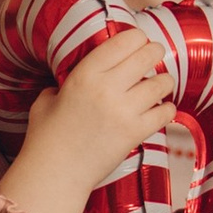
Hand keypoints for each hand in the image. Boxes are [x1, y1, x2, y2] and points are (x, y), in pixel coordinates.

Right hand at [41, 26, 178, 190]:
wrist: (55, 175)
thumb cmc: (46, 139)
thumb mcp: (46, 101)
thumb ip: (62, 85)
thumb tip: (68, 83)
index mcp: (84, 75)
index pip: (124, 41)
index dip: (137, 38)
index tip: (138, 43)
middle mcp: (106, 88)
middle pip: (147, 55)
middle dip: (154, 53)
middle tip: (153, 58)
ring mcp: (123, 111)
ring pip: (162, 82)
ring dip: (163, 82)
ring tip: (158, 86)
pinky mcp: (135, 133)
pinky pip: (166, 112)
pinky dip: (167, 109)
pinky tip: (159, 110)